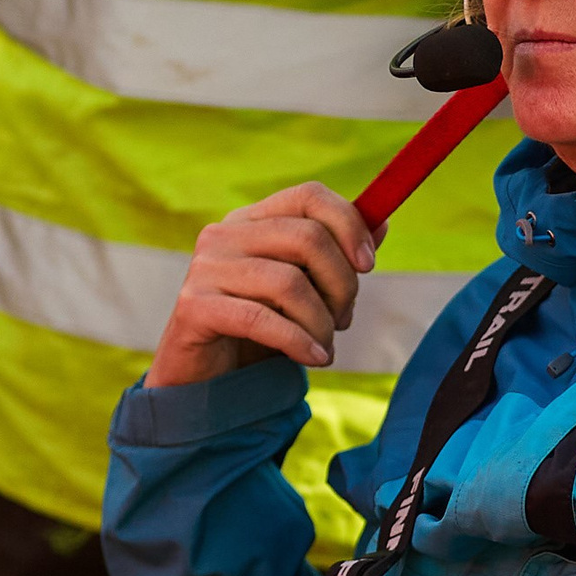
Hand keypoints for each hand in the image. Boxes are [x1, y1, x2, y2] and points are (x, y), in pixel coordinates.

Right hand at [146, 183, 382, 387]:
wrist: (205, 380)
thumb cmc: (257, 331)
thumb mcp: (302, 291)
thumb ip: (336, 256)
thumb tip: (381, 220)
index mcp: (251, 221)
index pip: (308, 196)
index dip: (348, 224)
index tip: (368, 265)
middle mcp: (224, 234)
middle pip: (307, 238)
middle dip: (341, 285)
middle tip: (343, 320)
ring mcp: (205, 268)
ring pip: (289, 283)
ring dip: (321, 323)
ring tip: (324, 347)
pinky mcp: (194, 306)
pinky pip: (262, 319)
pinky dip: (298, 342)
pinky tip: (314, 358)